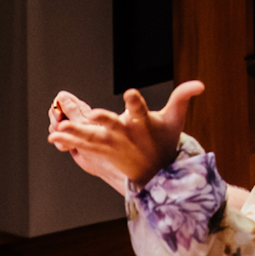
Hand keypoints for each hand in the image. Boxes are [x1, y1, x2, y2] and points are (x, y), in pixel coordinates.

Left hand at [46, 81, 205, 187]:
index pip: (140, 108)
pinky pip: (83, 145)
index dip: (135, 101)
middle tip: (94, 114)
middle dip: (105, 119)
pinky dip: (69, 141)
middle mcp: (126, 133)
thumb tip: (200, 84)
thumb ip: (182, 97)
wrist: (156, 171)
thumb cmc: (164, 140)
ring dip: (75, 133)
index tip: (130, 93)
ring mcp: (112, 143)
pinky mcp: (102, 151)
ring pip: (92, 136)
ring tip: (58, 129)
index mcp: (143, 122)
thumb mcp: (176, 118)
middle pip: (114, 124)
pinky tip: (53, 135)